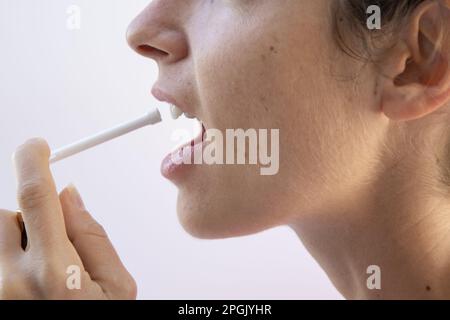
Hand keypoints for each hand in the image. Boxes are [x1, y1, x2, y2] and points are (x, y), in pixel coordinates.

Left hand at [0, 138, 136, 299]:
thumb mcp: (117, 286)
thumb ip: (93, 237)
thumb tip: (68, 195)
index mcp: (54, 273)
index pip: (36, 197)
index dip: (32, 161)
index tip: (36, 147)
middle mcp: (11, 282)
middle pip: (5, 216)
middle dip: (29, 218)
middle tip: (53, 247)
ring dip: (17, 242)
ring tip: (40, 275)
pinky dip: (10, 262)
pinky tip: (29, 287)